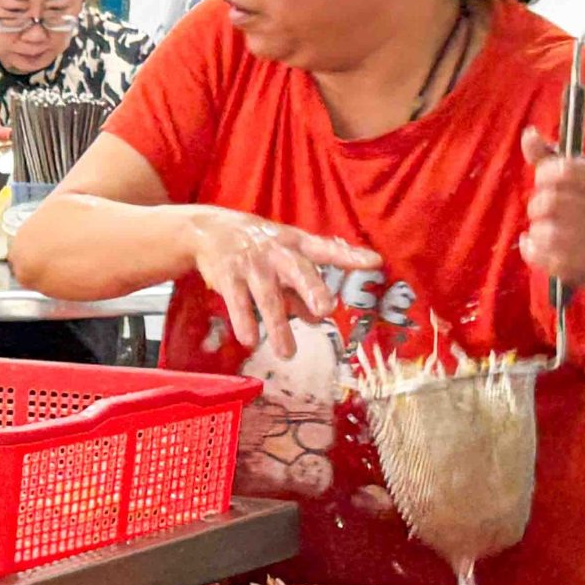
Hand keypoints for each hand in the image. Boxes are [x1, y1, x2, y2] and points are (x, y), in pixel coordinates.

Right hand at [182, 208, 379, 359]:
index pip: (327, 250)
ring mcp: (252, 265)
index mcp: (297, 245)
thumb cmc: (258, 248)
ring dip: (277, 326)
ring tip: (288, 354)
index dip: (350, 256)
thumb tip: (318, 319)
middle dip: (311, 289)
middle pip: (298, 272)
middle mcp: (277, 254)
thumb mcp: (283, 260)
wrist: (210, 231)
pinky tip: (249, 340)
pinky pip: (238, 302)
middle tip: (325, 310)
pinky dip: (243, 321)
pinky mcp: (229, 277)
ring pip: (268, 298)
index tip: (374, 262)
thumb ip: (300, 290)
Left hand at [518, 126, 584, 287]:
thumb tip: (528, 132)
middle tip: (540, 211)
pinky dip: (532, 250)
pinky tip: (538, 246)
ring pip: (543, 231)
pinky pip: (543, 256)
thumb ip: (548, 156)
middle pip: (549, 201)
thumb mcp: (573, 179)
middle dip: (535, 206)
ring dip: (536, 230)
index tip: (545, 181)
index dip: (544, 175)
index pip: (563, 170)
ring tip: (542, 231)